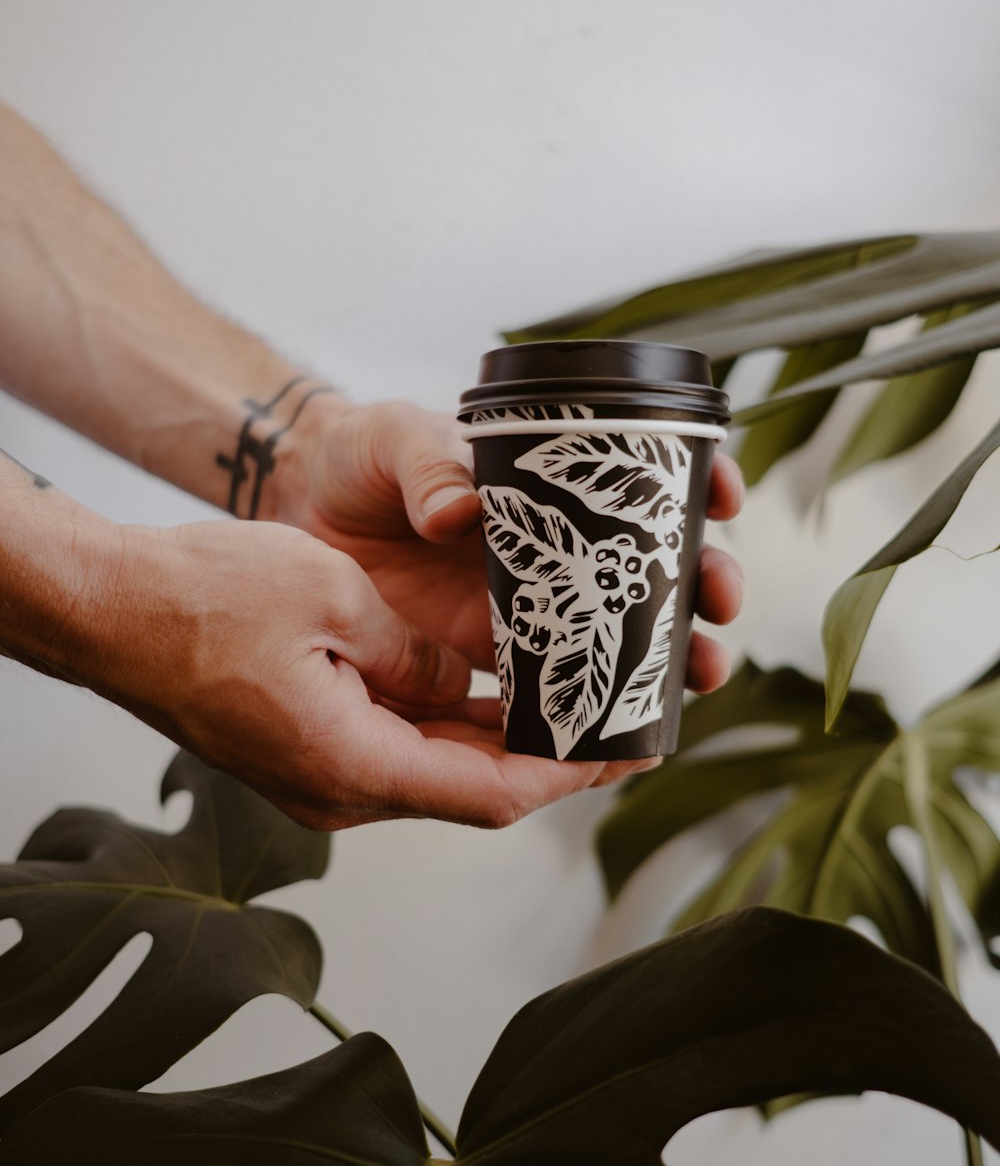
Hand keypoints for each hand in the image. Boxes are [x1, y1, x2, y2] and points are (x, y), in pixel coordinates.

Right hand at [102, 520, 656, 829]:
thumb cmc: (201, 599)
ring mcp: (321, 774)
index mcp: (352, 765)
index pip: (492, 793)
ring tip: (574, 696)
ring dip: (504, 739)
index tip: (628, 748)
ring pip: (439, 766)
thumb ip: (419, 654)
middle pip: (473, 788)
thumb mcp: (338, 600)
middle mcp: (340, 790)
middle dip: (550, 756)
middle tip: (619, 716)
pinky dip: (454, 722)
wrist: (111, 609)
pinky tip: (494, 684)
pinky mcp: (309, 746)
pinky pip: (400, 744)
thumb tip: (468, 683)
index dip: (570, 775)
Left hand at [276, 398, 744, 688]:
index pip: (645, 479)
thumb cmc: (362, 455)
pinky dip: (592, 709)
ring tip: (699, 673)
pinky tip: (622, 727)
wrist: (304, 508)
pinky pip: (553, 688)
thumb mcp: (394, 438)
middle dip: (704, 585)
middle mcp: (560, 546)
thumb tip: (462, 514)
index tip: (722, 495)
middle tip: (718, 600)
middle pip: (655, 567)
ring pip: (622, 634)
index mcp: (552, 483)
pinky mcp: (494, 655)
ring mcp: (533, 604)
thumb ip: (428, 468)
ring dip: (671, 656)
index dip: (697, 485)